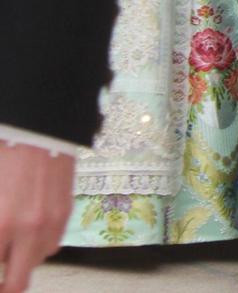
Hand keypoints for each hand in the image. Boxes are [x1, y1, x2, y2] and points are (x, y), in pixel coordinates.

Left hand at [0, 142, 74, 292]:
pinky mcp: (65, 212)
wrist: (37, 128)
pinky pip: (52, 245)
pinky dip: (38, 245)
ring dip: (19, 261)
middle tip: (0, 285)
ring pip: (34, 264)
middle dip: (5, 287)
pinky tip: (27, 231)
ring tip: (9, 246)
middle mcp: (27, 230)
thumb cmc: (4, 155)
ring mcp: (49, 223)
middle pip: (15, 284)